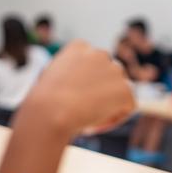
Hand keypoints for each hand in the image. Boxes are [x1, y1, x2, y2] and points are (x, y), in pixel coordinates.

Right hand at [20, 40, 134, 135]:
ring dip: (109, 105)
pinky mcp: (125, 89)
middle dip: (101, 93)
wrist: (50, 111)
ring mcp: (115, 70)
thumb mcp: (51, 80)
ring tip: (89, 120)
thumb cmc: (43, 101)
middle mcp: (99, 53)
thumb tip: (82, 90)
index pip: (92, 63)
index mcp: (79, 47)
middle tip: (84, 112)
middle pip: (109, 75)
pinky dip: (115, 119)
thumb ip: (70, 77)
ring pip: (120, 90)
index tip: (75, 98)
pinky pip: (128, 106)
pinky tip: (95, 125)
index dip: (87, 83)